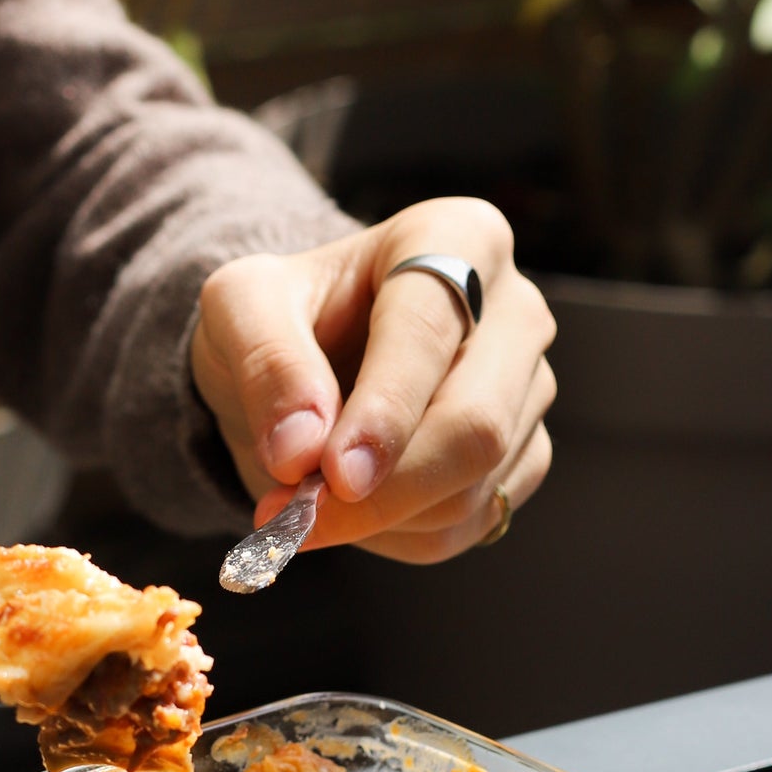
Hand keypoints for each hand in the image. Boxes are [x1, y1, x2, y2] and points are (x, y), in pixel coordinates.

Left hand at [191, 199, 556, 563]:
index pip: (430, 334)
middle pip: (475, 424)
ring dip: (377, 518)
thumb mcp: (241, 307)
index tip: (332, 475)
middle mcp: (516, 310)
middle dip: (383, 489)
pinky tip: (351, 508)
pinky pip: (471, 524)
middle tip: (292, 518)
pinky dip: (397, 534)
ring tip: (301, 503)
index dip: (384, 413)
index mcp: (458, 237)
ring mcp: (530, 388)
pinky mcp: (524, 456)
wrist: (304, 357)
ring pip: (473, 488)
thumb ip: (266, 362)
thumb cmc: (281, 315)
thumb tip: (301, 450)